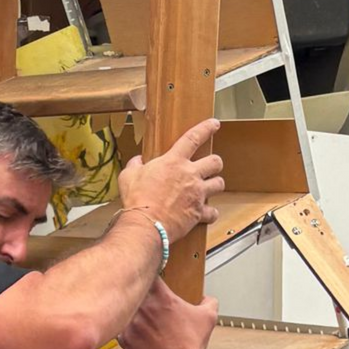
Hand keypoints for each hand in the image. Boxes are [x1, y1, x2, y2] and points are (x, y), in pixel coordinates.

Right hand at [116, 119, 225, 241]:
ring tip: (209, 188)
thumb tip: (138, 161)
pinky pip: (213, 212)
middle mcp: (190, 175)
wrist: (145, 224)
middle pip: (215, 162)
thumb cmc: (137, 199)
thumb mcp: (128, 176)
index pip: (194, 138)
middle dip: (215, 163)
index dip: (206, 128)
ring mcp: (197, 194)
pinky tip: (207, 214)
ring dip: (215, 185)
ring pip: (219, 184)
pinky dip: (211, 213)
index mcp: (173, 162)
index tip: (214, 124)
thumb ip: (135, 165)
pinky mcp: (199, 213)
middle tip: (210, 166)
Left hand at [118, 279, 217, 348]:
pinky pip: (120, 329)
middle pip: (133, 291)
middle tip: (145, 301)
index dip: (149, 275)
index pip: (149, 274)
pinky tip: (137, 336)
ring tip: (141, 321)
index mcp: (162, 296)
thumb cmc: (189, 346)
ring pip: (125, 310)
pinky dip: (127, 331)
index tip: (151, 278)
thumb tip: (208, 299)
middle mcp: (143, 306)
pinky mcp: (123, 338)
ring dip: (131, 313)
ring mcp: (131, 322)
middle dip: (138, 294)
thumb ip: (209, 302)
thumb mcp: (208, 318)